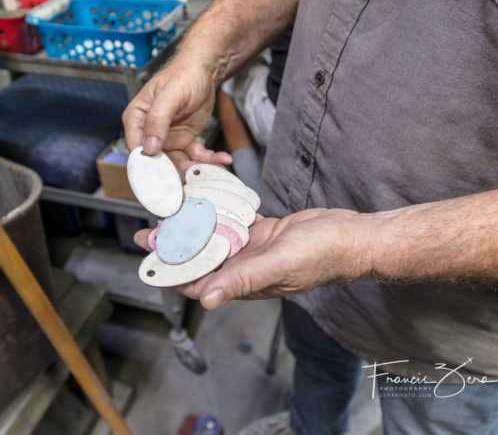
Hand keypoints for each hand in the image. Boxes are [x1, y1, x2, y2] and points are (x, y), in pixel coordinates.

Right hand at [122, 58, 231, 173]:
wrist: (204, 70)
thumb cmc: (183, 74)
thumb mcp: (169, 95)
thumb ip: (157, 120)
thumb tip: (149, 147)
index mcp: (137, 119)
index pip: (136, 149)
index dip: (149, 165)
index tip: (166, 176)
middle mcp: (149, 132)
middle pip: (159, 161)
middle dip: (179, 169)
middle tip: (197, 173)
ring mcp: (167, 138)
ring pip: (178, 162)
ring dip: (197, 166)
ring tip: (216, 164)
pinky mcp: (184, 140)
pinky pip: (193, 156)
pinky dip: (207, 159)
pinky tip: (221, 158)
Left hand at [134, 208, 374, 308]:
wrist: (350, 237)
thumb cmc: (319, 256)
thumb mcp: (277, 266)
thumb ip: (241, 280)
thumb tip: (207, 300)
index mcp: (243, 282)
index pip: (197, 281)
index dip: (171, 271)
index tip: (147, 259)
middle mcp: (242, 267)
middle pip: (198, 258)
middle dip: (172, 246)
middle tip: (148, 231)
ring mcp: (251, 249)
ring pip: (212, 237)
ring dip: (190, 226)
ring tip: (168, 212)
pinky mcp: (261, 231)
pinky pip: (232, 220)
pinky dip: (217, 210)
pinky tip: (202, 197)